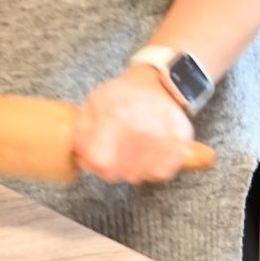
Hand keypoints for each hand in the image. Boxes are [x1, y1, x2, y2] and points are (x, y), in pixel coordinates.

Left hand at [70, 69, 194, 183]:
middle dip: (109, 167)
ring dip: (130, 169)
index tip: (92, 158)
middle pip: (119, 172)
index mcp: (116, 115)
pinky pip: (161, 173)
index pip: (101, 161)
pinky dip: (151, 169)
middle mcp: (142, 128)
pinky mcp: (180, 144)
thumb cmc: (123, 95)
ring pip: (139, 176)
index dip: (92, 164)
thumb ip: (82, 129)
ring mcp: (164, 138)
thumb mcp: (94, 102)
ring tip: (129, 151)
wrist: (160, 85)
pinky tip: (145, 155)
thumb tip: (78, 153)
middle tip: (110, 155)